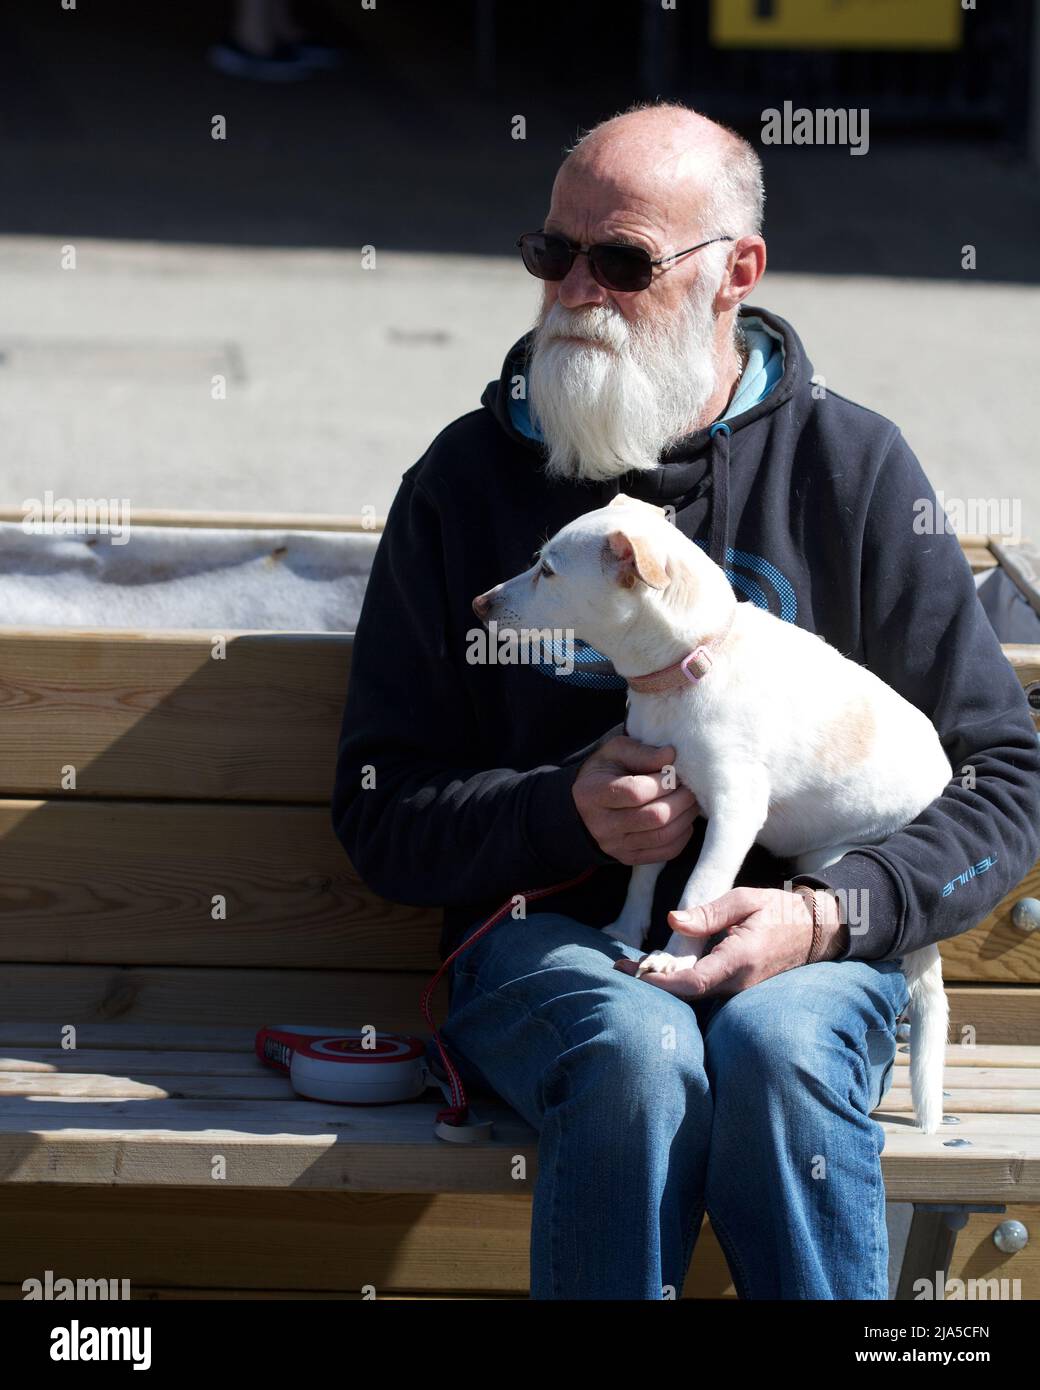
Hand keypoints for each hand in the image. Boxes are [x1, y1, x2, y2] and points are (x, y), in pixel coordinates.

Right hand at [572, 735, 699, 865]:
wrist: (588, 803)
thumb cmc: (606, 771)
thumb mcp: (616, 751)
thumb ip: (641, 753)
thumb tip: (670, 755)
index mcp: (592, 794)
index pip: (635, 792)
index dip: (662, 781)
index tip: (673, 771)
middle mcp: (601, 825)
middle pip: (654, 816)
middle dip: (681, 798)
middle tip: (689, 785)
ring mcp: (615, 845)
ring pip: (663, 836)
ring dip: (686, 816)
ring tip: (691, 800)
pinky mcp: (629, 858)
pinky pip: (666, 852)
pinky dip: (683, 835)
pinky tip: (684, 819)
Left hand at [612, 886, 847, 997]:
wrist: (816, 931)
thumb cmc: (780, 910)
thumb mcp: (745, 900)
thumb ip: (708, 913)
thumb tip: (672, 921)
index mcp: (740, 958)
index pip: (694, 981)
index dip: (662, 982)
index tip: (636, 972)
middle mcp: (739, 981)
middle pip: (688, 992)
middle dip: (653, 981)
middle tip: (619, 967)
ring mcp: (740, 989)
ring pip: (695, 993)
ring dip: (664, 981)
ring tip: (631, 966)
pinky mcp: (738, 988)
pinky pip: (705, 989)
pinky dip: (679, 981)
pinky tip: (659, 968)